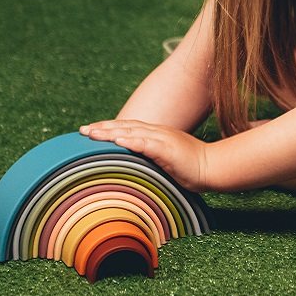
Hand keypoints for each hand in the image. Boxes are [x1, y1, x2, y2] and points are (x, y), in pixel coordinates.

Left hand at [79, 119, 209, 191]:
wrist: (212, 167)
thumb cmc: (191, 168)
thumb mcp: (167, 160)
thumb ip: (151, 158)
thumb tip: (134, 165)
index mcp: (157, 135)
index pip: (129, 128)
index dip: (109, 127)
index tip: (91, 130)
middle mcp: (158, 133)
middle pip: (126, 127)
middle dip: (103, 127)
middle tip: (83, 130)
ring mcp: (163, 139)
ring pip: (132, 132)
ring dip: (111, 132)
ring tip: (93, 134)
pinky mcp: (169, 149)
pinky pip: (147, 144)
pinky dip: (132, 142)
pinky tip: (118, 141)